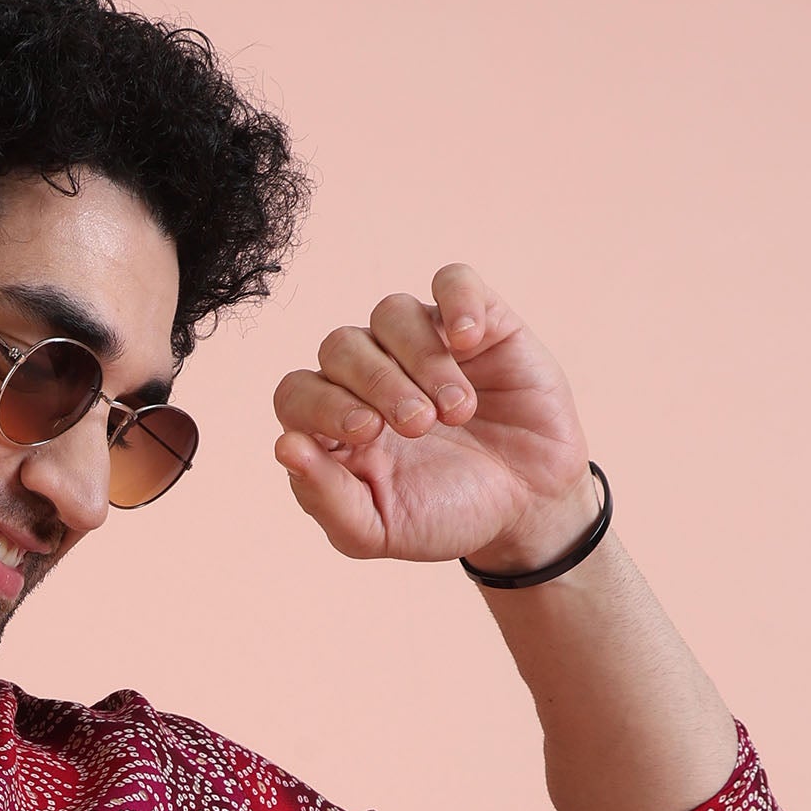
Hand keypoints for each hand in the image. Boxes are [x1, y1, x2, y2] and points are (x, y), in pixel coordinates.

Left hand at [272, 266, 594, 567]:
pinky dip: (458, 301)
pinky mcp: (478, 322)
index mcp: (334, 424)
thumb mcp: (378, 531)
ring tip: (457, 411)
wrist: (526, 508)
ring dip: (422, 359)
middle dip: (377, 384)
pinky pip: (453, 280)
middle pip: (340, 346)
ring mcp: (421, 343)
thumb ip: (325, 498)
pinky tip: (470, 340)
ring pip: (391, 312)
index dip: (322, 404)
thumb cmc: (444, 517)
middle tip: (418, 426)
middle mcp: (370, 375)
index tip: (368, 433)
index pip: (296, 392)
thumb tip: (283, 446)